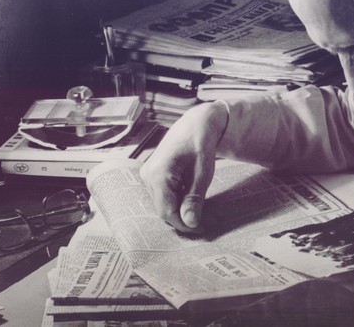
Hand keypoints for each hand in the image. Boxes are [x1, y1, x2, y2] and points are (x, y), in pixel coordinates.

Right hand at [139, 101, 226, 232]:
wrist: (195, 124)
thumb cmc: (200, 144)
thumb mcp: (202, 174)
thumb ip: (194, 199)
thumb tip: (190, 223)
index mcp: (158, 174)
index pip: (166, 211)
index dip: (183, 224)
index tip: (202, 229)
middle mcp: (147, 175)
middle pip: (163, 209)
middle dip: (183, 218)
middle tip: (206, 223)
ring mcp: (147, 175)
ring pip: (163, 203)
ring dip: (180, 210)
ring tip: (201, 210)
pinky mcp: (152, 174)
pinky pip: (163, 195)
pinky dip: (177, 200)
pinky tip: (191, 199)